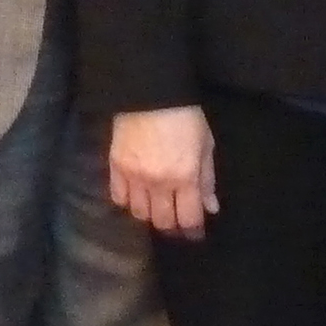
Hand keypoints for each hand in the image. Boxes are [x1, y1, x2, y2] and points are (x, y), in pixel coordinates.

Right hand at [110, 104, 217, 238]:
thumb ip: (207, 179)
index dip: (193, 231)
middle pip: (163, 221)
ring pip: (140, 213)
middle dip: (172, 227)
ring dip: (150, 216)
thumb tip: (210, 208)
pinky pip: (118, 197)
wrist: (150, 91)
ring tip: (157, 209)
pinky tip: (136, 197)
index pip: (188, 218)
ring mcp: (134, 177)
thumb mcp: (205, 144)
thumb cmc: (185, 116)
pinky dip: (127, 202)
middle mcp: (158, 183)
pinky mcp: (115, 167)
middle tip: (177, 224)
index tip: (195, 235)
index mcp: (185, 177)